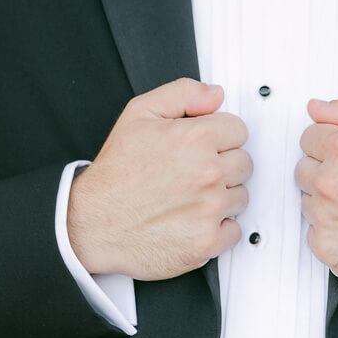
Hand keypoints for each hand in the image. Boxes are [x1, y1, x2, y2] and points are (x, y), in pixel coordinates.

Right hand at [67, 78, 250, 279]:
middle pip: (244, 163)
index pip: (239, 130)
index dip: (220, 135)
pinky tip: (193, 218)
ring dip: (222, 195)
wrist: (92, 221)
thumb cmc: (115, 171)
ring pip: (241, 196)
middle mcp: (207, 173)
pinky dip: (218, 227)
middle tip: (194, 170)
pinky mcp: (206, 244)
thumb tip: (215, 95)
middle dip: (223, 163)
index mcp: (196, 138)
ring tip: (190, 195)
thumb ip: (183, 94)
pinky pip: (234, 231)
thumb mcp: (140, 112)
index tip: (204, 145)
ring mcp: (209, 210)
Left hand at [295, 95, 337, 296]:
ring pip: (306, 199)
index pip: (309, 136)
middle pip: (303, 167)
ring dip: (325, 200)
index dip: (331, 144)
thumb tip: (317, 107)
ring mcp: (326, 218)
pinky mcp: (327, 248)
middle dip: (326, 170)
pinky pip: (312, 231)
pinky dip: (330, 230)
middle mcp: (330, 183)